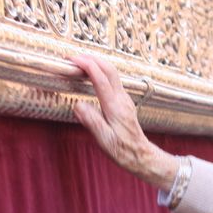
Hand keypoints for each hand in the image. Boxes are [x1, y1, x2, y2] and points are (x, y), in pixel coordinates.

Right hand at [70, 54, 179, 186]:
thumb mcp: (104, 139)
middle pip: (109, 69)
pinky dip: (101, 72)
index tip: (72, 60)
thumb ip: (91, 121)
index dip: (86, 65)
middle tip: (73, 57)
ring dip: (97, 63)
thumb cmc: (122, 150)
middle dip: (91, 59)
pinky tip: (92, 75)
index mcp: (114, 106)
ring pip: (112, 72)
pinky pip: (113, 80)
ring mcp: (124, 99)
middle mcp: (121, 98)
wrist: (140, 154)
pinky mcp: (124, 101)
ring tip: (80, 62)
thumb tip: (77, 105)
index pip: (100, 78)